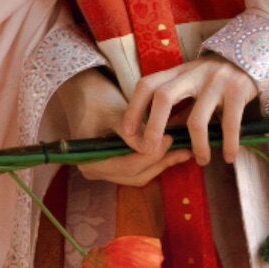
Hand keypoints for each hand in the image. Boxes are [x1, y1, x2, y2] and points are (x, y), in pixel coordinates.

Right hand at [48, 65, 171, 189]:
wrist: (85, 92)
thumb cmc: (97, 98)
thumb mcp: (115, 112)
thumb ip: (131, 133)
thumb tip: (151, 149)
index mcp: (90, 160)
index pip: (127, 166)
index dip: (151, 156)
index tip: (169, 139)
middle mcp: (95, 170)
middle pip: (134, 175)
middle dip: (159, 162)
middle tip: (181, 146)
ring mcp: (105, 170)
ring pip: (139, 175)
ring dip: (161, 164)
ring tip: (184, 150)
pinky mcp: (114, 165)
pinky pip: (138, 169)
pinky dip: (155, 161)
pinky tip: (173, 151)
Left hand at [119, 53, 258, 170]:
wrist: (252, 58)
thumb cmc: (215, 79)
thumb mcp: (192, 87)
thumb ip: (177, 110)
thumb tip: (157, 139)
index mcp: (178, 72)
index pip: (147, 85)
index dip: (134, 109)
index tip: (128, 133)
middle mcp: (193, 74)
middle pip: (163, 97)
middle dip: (153, 127)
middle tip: (152, 151)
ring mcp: (216, 81)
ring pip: (197, 119)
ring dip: (197, 146)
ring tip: (202, 161)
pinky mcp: (238, 90)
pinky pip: (229, 124)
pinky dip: (228, 144)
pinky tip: (229, 157)